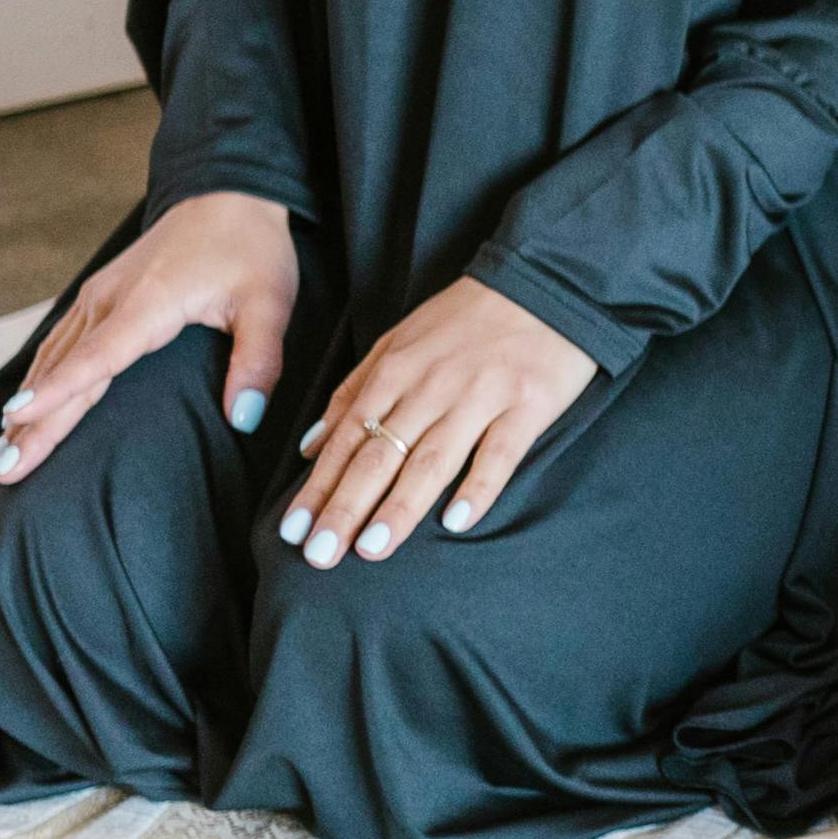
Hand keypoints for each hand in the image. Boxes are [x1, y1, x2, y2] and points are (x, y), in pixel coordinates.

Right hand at [0, 192, 298, 483]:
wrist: (228, 195)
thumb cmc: (250, 248)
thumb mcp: (270, 304)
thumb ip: (258, 361)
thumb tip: (244, 418)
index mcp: (149, 303)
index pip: (97, 358)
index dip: (59, 393)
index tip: (18, 420)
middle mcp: (111, 300)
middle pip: (64, 369)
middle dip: (30, 422)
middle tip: (3, 470)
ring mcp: (99, 297)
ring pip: (54, 359)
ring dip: (26, 406)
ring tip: (2, 454)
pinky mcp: (98, 297)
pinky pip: (60, 344)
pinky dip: (38, 379)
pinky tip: (23, 408)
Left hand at [281, 277, 597, 565]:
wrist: (543, 283)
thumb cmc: (466, 319)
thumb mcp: (398, 342)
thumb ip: (353, 391)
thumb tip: (310, 445)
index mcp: (395, 371)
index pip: (347, 440)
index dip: (319, 487)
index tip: (294, 531)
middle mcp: (431, 387)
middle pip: (381, 455)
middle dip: (346, 507)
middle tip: (321, 555)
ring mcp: (480, 397)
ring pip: (432, 460)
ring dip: (399, 506)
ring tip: (372, 549)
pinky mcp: (527, 405)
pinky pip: (499, 453)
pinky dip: (478, 487)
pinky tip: (456, 521)